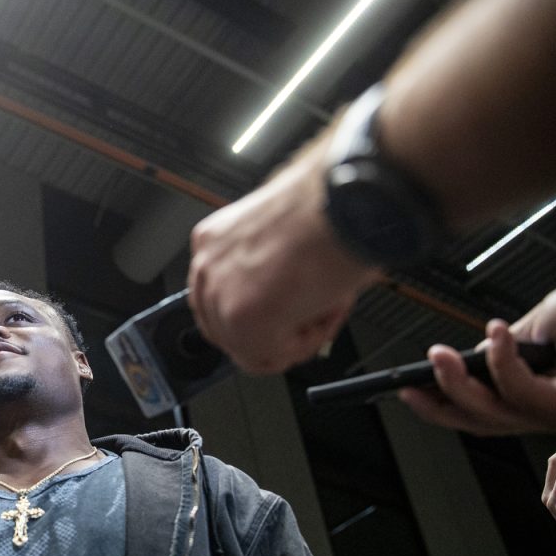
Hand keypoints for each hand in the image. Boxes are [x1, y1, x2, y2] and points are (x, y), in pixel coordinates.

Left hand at [186, 145, 379, 372]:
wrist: (349, 199)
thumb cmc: (330, 207)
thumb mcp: (283, 236)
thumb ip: (267, 270)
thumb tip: (282, 300)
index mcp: (214, 241)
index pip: (219, 300)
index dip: (260, 313)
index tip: (286, 315)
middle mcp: (207, 266)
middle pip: (227, 329)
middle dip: (272, 332)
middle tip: (308, 320)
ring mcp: (220, 294)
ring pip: (249, 348)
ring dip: (292, 337)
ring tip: (324, 306)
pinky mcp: (243, 319)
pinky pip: (271, 356)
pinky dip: (304, 344)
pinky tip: (325, 311)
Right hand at [399, 277, 555, 434]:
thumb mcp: (545, 320)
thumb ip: (510, 345)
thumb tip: (477, 357)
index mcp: (547, 391)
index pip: (491, 405)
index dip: (449, 401)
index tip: (414, 387)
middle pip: (486, 422)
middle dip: (444, 405)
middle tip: (410, 385)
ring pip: (498, 415)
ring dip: (460, 386)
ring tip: (436, 356)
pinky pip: (524, 395)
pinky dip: (501, 365)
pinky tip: (492, 335)